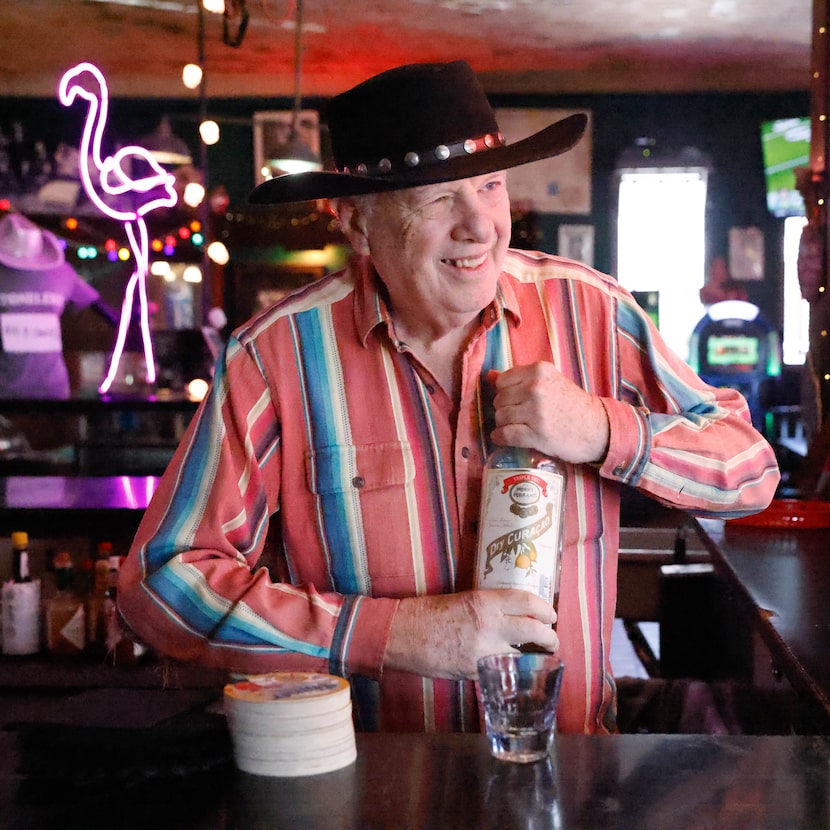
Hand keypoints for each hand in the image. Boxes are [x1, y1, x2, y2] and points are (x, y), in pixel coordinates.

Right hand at [384, 589, 557, 679]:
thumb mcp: (463, 600)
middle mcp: (489, 625)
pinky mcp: (476, 671)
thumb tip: (514, 617)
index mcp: (484, 601)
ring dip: (533, 657)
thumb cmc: (430, 613)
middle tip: (552, 639)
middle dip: (549, 637)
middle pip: (533, 630)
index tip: (551, 615)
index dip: (544, 609)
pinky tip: (510, 668)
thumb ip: (489, 608)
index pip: (526, 602)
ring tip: (538, 656)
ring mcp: (483, 651)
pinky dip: (509, 670)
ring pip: (522, 656)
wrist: (404, 634)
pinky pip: (501, 670)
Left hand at [489, 364, 608, 463]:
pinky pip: (506, 434)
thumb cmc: (572, 405)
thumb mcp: (550, 381)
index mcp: (540, 371)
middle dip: (504, 409)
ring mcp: (536, 411)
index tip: (513, 401)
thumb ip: (521, 378)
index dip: (504, 393)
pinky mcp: (536, 434)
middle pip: (499, 399)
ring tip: (514, 427)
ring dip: (503, 424)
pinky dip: (500, 438)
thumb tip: (489, 375)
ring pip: (501, 417)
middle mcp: (536, 388)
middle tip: (517, 417)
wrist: (597, 429)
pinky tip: (503, 438)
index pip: (502, 380)